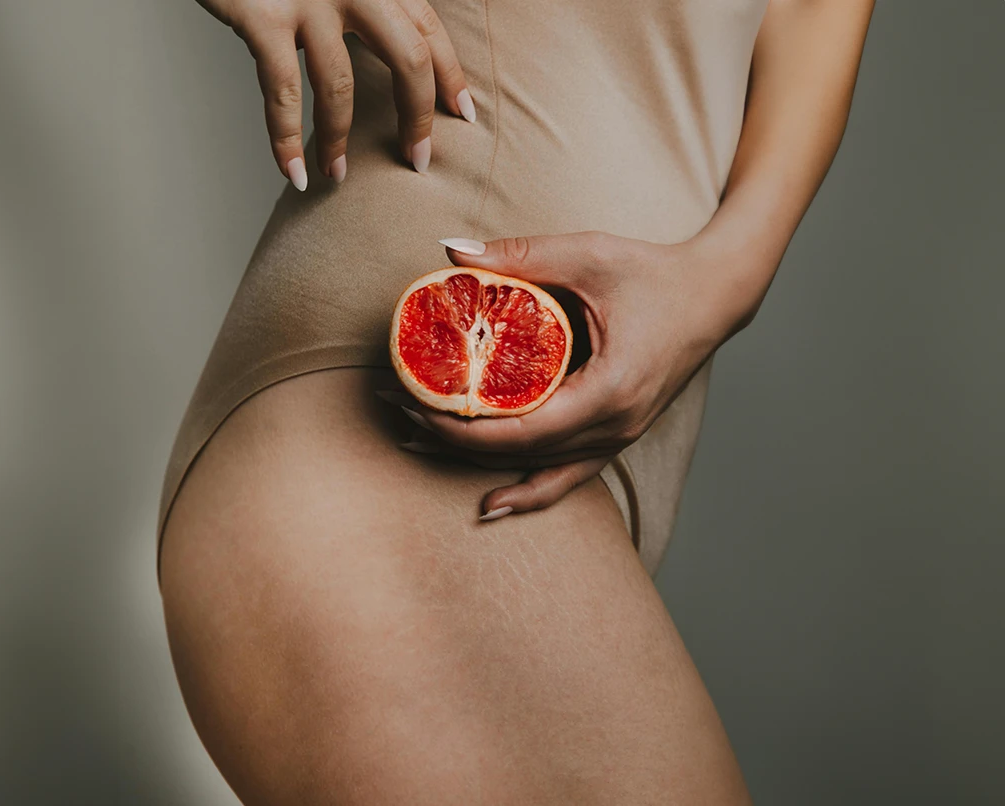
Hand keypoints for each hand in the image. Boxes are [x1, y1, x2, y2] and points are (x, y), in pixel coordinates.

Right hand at [197, 0, 475, 187]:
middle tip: (417, 162)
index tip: (463, 114)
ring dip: (339, 141)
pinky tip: (293, 173)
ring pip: (340, 86)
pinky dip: (286, 141)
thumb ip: (360, 6)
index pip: (428, 28)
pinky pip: (281, 93)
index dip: (450, 74)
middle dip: (416, 119)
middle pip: (407, 59)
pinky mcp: (262, 17)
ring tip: (337, 176)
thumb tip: (387, 58)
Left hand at [388, 232, 752, 518]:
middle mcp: (615, 427)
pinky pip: (567, 476)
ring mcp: (619, 438)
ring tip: (420, 444)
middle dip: (454, 439)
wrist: (715, 294)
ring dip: (478, 462)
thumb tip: (452, 250)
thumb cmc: (657, 274)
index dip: (461, 424)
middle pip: (520, 454)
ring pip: (539, 470)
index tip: (416, 400)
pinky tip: (493, 502)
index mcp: (609, 390)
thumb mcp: (588, 255)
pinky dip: (530, 491)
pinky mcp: (617, 436)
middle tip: (401, 413)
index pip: (521, 429)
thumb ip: (521, 254)